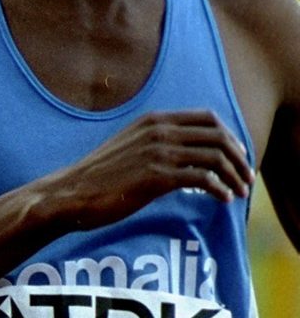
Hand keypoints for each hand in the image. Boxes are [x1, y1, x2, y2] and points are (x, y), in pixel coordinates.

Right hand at [42, 109, 252, 231]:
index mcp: (153, 120)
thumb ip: (155, 142)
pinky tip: (223, 199)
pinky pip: (203, 179)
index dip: (230, 136)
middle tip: (246, 176)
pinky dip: (219, 189)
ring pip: (216, 157)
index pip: (208, 118)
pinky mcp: (156, 177)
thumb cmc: (97, 177)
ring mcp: (158, 153)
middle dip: (239, 157)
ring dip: (234, 175)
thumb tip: (184, 154)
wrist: (70, 193)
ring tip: (240, 191)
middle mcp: (159, 131)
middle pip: (219, 136)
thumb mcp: (128, 146)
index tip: (237, 154)